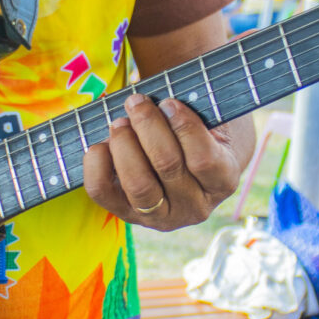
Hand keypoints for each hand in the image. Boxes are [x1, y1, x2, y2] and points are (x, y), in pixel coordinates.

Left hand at [83, 93, 246, 230]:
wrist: (185, 167)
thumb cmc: (197, 134)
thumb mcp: (209, 122)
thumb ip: (196, 111)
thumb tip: (163, 101)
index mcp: (222, 182)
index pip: (204, 159)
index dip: (183, 126)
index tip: (168, 102)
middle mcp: (194, 207)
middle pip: (167, 166)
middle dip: (147, 126)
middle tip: (136, 102)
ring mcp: (159, 216)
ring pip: (137, 184)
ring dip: (124, 145)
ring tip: (119, 122)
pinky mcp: (126, 215)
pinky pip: (103, 192)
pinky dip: (96, 165)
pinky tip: (101, 144)